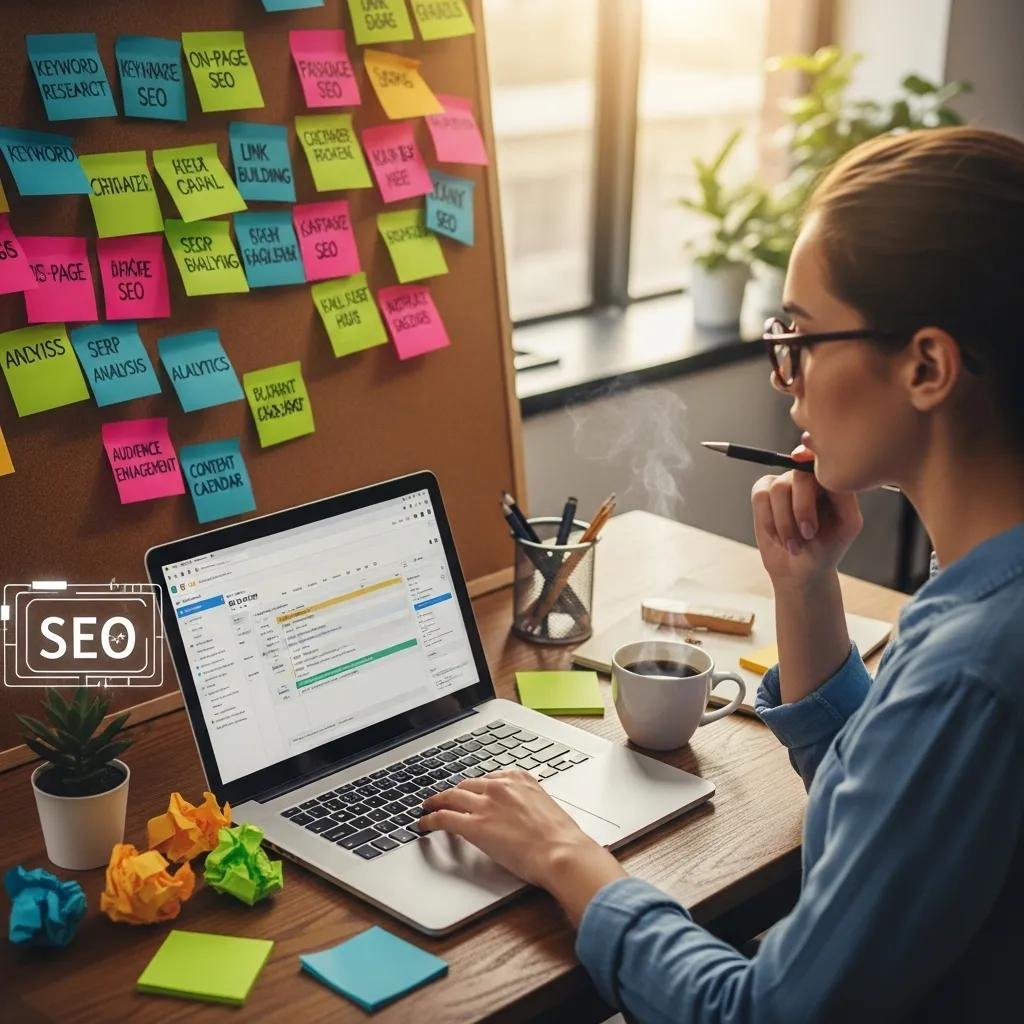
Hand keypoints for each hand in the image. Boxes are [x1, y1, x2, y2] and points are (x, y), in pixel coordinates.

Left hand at [420, 769, 625, 922]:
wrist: (561, 852)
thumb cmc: (561, 837)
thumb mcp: (545, 808)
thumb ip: (527, 805)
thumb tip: (520, 815)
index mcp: (520, 779)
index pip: (489, 778)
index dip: (476, 787)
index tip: (471, 791)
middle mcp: (500, 786)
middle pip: (467, 784)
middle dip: (455, 792)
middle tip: (446, 799)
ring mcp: (485, 804)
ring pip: (451, 796)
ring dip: (436, 801)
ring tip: (428, 807)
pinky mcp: (474, 825)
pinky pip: (444, 818)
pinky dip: (430, 819)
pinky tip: (423, 823)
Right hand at [750, 437, 862, 586]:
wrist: (801, 570)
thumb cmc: (827, 548)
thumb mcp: (847, 523)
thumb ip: (843, 494)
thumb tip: (827, 472)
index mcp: (829, 481)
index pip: (821, 461)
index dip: (810, 454)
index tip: (800, 459)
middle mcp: (806, 478)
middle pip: (797, 475)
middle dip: (801, 509)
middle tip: (808, 534)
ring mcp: (783, 484)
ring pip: (777, 489)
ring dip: (784, 524)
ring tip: (794, 544)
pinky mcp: (763, 494)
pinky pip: (760, 497)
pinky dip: (769, 522)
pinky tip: (778, 537)